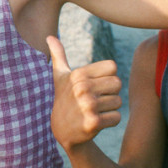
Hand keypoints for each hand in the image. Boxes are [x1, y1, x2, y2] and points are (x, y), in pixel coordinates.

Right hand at [47, 35, 122, 150]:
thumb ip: (58, 55)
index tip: (94, 85)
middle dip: (110, 93)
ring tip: (95, 111)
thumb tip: (49, 36)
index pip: (112, 67)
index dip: (106, 77)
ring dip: (110, 108)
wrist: (62, 131)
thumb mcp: (60, 77)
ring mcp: (87, 106)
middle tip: (95, 100)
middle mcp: (82, 88)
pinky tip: (97, 121)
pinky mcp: (93, 122)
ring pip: (118, 101)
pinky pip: (117, 117)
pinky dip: (110, 121)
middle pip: (117, 83)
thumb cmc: (65, 99)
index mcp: (78, 74)